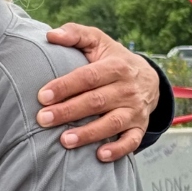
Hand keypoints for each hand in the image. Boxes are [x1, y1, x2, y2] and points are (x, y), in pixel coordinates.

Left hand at [36, 25, 160, 159]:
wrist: (149, 78)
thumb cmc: (113, 60)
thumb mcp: (98, 42)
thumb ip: (75, 34)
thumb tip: (50, 35)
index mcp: (116, 66)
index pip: (89, 77)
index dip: (66, 86)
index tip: (42, 96)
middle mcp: (127, 88)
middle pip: (96, 101)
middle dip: (69, 111)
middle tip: (43, 119)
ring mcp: (135, 110)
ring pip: (112, 123)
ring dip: (88, 133)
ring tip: (64, 141)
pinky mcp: (139, 127)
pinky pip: (131, 141)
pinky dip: (118, 149)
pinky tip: (100, 156)